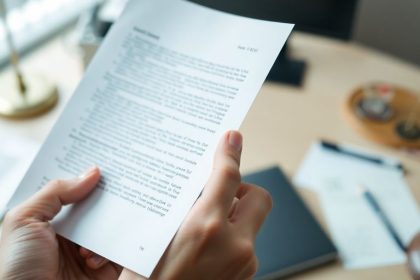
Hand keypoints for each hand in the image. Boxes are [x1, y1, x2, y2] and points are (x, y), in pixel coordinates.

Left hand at [0, 167, 121, 279]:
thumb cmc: (14, 267)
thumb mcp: (24, 220)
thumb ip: (55, 192)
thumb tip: (92, 172)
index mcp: (52, 220)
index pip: (74, 192)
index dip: (88, 178)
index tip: (106, 163)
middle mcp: (73, 233)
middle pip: (97, 207)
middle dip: (107, 197)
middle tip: (119, 181)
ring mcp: (90, 250)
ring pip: (112, 226)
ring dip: (110, 224)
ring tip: (99, 227)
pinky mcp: (104, 268)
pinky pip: (120, 250)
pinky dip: (115, 247)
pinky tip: (91, 256)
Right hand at [120, 131, 272, 279]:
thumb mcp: (153, 240)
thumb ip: (179, 210)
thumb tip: (195, 187)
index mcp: (204, 229)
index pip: (227, 177)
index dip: (229, 152)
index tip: (231, 138)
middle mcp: (233, 245)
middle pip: (258, 197)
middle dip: (242, 188)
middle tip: (220, 192)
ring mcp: (245, 263)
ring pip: (251, 223)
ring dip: (234, 216)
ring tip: (205, 224)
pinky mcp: (246, 276)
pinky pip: (245, 243)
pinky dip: (231, 237)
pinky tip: (208, 247)